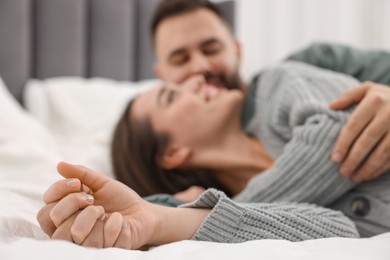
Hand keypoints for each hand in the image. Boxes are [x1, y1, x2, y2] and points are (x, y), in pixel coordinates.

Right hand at [37, 162, 209, 248]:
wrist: (143, 213)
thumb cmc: (120, 199)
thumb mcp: (102, 183)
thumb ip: (81, 174)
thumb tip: (59, 164)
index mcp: (67, 213)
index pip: (46, 207)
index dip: (58, 191)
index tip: (77, 183)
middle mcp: (70, 230)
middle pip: (52, 218)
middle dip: (72, 202)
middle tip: (92, 198)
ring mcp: (84, 243)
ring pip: (73, 233)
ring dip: (92, 215)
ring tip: (105, 211)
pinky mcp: (102, 251)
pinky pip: (99, 243)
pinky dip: (114, 225)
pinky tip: (120, 220)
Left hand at [329, 81, 389, 181]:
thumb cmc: (383, 96)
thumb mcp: (367, 89)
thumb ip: (349, 96)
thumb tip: (331, 106)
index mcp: (374, 101)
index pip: (354, 126)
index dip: (343, 144)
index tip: (334, 158)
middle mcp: (389, 113)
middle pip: (367, 141)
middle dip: (353, 159)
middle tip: (342, 172)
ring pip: (382, 152)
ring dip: (367, 167)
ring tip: (354, 177)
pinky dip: (381, 168)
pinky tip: (369, 175)